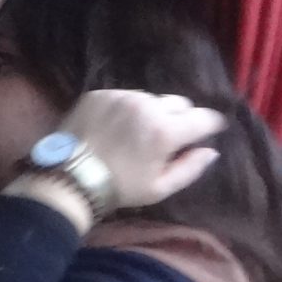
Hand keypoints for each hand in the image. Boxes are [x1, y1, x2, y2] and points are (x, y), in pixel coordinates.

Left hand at [56, 89, 228, 209]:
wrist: (69, 177)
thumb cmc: (120, 187)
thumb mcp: (160, 188)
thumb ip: (191, 168)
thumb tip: (211, 151)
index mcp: (165, 130)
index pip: (203, 117)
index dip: (211, 124)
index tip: (211, 129)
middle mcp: (146, 106)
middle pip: (179, 102)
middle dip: (181, 117)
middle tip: (169, 135)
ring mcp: (121, 96)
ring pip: (151, 98)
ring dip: (152, 111)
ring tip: (139, 132)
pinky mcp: (100, 94)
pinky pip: (125, 96)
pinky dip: (127, 108)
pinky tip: (117, 126)